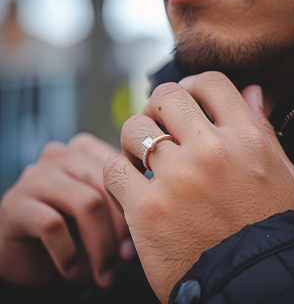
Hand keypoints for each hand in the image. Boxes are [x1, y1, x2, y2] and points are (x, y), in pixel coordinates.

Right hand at [0, 133, 134, 286]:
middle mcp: (59, 155)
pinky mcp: (15, 203)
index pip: (121, 166)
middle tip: (126, 258)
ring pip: (86, 204)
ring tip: (104, 271)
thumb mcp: (101, 210)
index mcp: (83, 149)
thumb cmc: (71, 227)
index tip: (144, 232)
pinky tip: (73, 269)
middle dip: (120, 227)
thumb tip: (149, 220)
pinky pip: (53, 225)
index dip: (135, 200)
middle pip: (107, 185)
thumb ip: (122, 201)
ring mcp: (36, 176)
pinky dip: (68, 252)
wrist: (26, 250)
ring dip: (99, 245)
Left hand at [104, 72, 293, 302]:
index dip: (193, 85)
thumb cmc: (266, 223)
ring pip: (134, 127)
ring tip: (143, 153)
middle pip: (166, 97)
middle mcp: (211, 152)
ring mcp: (177, 180)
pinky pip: (114, 167)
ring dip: (135, 136)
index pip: (210, 82)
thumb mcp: (281, 171)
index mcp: (245, 139)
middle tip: (159, 123)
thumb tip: (251, 90)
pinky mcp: (147, 209)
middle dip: (159, 106)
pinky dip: (118, 169)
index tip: (186, 101)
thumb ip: (263, 126)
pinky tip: (131, 180)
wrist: (249, 278)